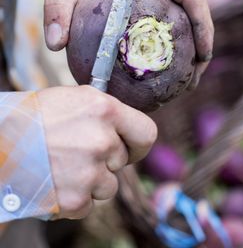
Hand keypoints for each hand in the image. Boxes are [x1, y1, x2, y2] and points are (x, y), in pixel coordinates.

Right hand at [37, 85, 156, 218]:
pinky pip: (90, 204)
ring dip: (91, 180)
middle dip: (105, 158)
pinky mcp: (76, 200)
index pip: (146, 133)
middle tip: (76, 150)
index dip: (138, 143)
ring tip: (64, 165)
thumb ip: (106, 111)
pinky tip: (57, 180)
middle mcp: (102, 141)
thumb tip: (126, 124)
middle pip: (121, 160)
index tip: (130, 148)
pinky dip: (76, 197)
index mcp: (105, 110)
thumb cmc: (35, 116)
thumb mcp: (75, 98)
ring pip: (108, 185)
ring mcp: (89, 172)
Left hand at [42, 0, 213, 88]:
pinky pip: (171, 3)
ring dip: (194, 33)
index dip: (202, 24)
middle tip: (195, 74)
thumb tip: (56, 45)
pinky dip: (175, 27)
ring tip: (187, 69)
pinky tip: (162, 50)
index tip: (204, 55)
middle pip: (196, 3)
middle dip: (203, 37)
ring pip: (187, 4)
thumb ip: (58, 2)